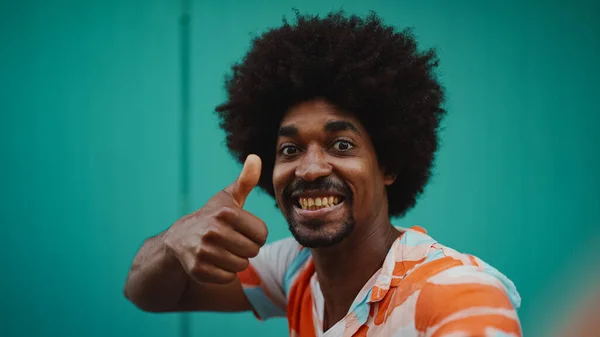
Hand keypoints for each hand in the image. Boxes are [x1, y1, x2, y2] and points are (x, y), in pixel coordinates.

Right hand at [163, 154, 267, 283]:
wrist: (179, 239)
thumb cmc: (212, 217)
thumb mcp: (228, 198)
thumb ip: (245, 180)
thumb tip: (255, 157)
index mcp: (225, 213)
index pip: (262, 234)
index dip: (255, 234)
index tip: (242, 230)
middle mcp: (213, 231)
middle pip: (253, 250)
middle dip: (246, 248)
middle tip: (231, 241)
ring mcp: (204, 252)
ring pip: (241, 265)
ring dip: (236, 261)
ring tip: (222, 251)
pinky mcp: (198, 270)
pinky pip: (228, 277)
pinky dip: (224, 273)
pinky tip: (214, 262)